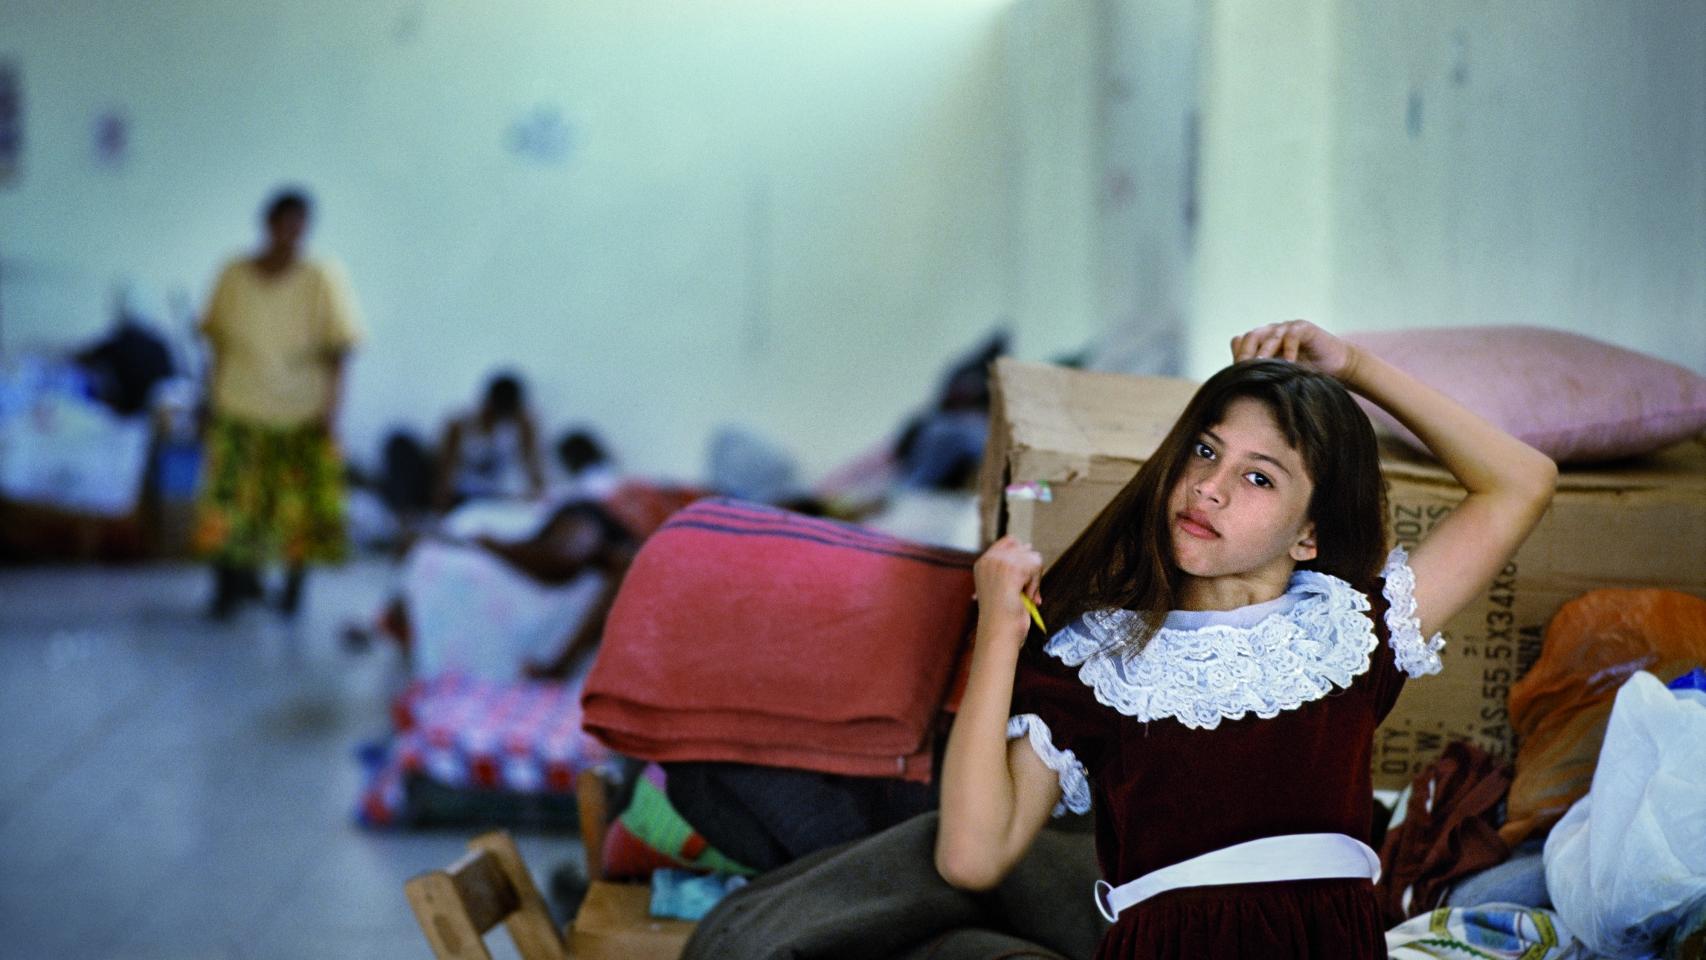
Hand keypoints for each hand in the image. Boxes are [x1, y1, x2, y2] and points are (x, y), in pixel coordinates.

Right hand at [973, 535, 1043, 640]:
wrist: (998, 630)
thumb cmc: (1001, 615)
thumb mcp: (1002, 586)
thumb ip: (1011, 568)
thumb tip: (1029, 547)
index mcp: (983, 564)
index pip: (1009, 541)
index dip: (1021, 554)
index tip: (1022, 575)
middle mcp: (990, 560)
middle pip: (1024, 547)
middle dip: (1029, 569)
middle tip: (1023, 590)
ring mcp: (1000, 562)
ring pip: (1033, 557)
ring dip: (1033, 579)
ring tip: (1023, 595)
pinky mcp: (1013, 568)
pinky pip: (1037, 566)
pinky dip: (1035, 584)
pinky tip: (1026, 596)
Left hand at [1230, 320, 1357, 380]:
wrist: (1337, 367)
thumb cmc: (1306, 375)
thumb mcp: (1279, 377)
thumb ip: (1261, 377)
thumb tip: (1237, 389)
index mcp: (1261, 342)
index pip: (1242, 343)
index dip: (1238, 356)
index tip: (1235, 376)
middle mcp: (1272, 332)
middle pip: (1252, 337)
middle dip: (1247, 354)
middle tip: (1245, 370)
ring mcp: (1287, 328)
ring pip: (1270, 335)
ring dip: (1265, 351)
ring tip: (1263, 366)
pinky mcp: (1304, 327)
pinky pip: (1292, 334)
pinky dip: (1288, 349)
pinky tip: (1290, 363)